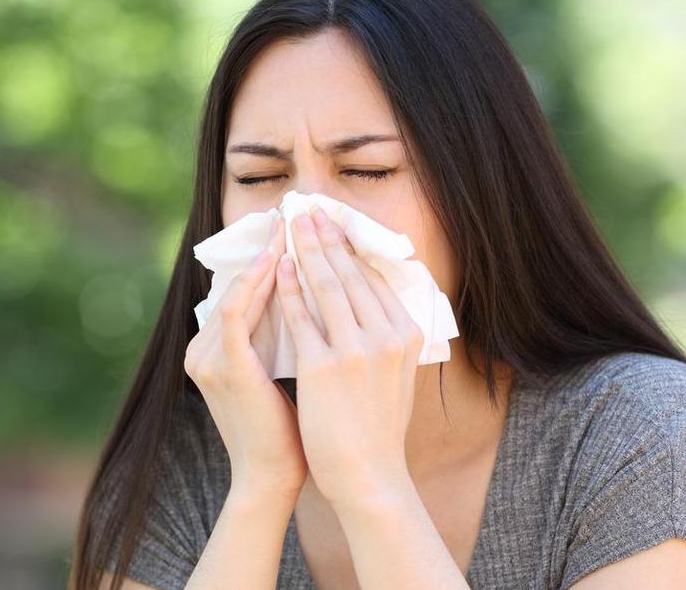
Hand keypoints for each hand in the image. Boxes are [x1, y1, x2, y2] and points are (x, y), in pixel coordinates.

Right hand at [185, 216, 307, 500]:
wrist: (274, 478)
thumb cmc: (287, 430)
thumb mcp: (280, 373)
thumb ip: (281, 338)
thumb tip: (309, 299)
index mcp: (211, 351)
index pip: (240, 293)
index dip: (266, 259)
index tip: (295, 232)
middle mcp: (201, 350)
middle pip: (236, 286)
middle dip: (267, 249)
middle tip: (294, 215)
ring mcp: (208, 358)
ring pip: (238, 292)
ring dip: (266, 257)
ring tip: (291, 227)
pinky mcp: (225, 366)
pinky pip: (239, 311)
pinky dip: (259, 284)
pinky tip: (281, 262)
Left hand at [275, 206, 422, 508]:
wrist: (368, 475)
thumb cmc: (378, 429)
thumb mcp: (398, 375)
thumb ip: (388, 339)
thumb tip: (375, 307)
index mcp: (408, 334)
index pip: (374, 279)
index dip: (350, 248)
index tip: (333, 225)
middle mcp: (387, 336)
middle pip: (350, 274)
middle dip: (326, 237)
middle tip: (308, 210)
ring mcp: (356, 350)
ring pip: (326, 286)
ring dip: (306, 250)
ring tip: (290, 226)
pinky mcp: (324, 366)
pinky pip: (301, 316)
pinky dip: (288, 288)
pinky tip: (277, 268)